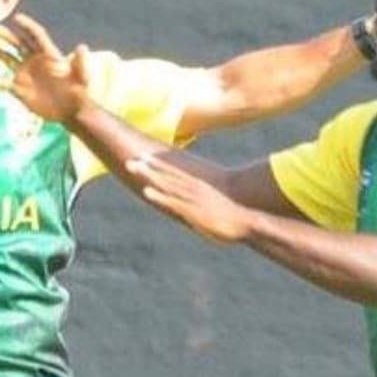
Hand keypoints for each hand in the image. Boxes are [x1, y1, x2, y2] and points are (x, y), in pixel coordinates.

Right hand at [0, 13, 91, 122]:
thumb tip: (82, 47)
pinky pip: (4, 84)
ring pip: (8, 58)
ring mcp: (25, 74)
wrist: (71, 111)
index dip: (28, 26)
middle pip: (18, 43)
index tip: (17, 17)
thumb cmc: (79, 93)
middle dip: (6, 35)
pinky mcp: (20, 89)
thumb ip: (80, 63)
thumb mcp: (82, 78)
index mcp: (49, 55)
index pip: (36, 36)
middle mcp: (34, 61)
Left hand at [127, 153, 256, 242]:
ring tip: (133, 167)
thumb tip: (203, 201)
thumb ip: (208, 200)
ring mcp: (191, 199)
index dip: (158, 164)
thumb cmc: (235, 214)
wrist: (247, 220)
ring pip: (165, 185)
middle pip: (165, 176)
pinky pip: (172, 203)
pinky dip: (159, 196)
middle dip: (147, 167)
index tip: (144, 156)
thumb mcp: (219, 204)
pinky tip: (146, 191)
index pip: (175, 172)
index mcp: (199, 186)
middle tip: (130, 160)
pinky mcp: (192, 212)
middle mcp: (193, 189)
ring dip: (149, 176)